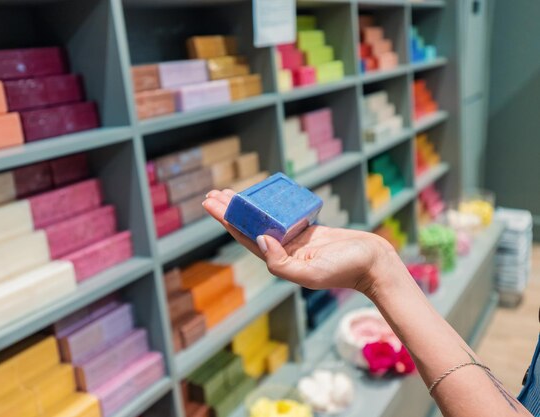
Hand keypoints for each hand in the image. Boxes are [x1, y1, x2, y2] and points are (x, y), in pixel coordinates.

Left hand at [202, 189, 397, 293]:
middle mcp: (284, 250)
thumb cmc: (346, 270)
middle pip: (251, 226)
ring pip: (265, 219)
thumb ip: (282, 263)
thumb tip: (260, 240)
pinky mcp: (309, 230)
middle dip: (231, 211)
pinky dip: (271, 205)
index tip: (211, 204)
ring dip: (248, 206)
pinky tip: (263, 196)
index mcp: (280, 260)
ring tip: (230, 193)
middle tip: (213, 194)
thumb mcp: (312, 273)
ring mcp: (296, 240)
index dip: (227, 220)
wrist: (374, 264)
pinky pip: (284, 214)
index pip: (245, 237)